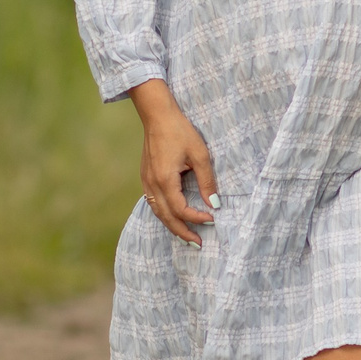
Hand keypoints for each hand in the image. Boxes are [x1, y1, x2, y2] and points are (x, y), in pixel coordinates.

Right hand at [127, 79, 217, 246]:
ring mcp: (146, 182)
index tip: (212, 219)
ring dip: (173, 226)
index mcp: (165, 180)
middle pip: (167, 218)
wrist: (157, 115)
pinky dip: (164, 214)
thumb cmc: (180, 131)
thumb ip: (207, 181)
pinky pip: (153, 203)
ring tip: (187, 236)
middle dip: (183, 233)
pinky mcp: (146, 177)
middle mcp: (152, 185)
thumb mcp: (200, 155)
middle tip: (198, 244)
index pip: (181, 209)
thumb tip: (214, 204)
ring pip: (158, 213)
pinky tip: (174, 217)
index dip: (196, 218)